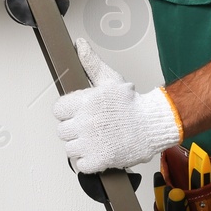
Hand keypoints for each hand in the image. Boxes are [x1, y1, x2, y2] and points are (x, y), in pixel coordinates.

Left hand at [52, 38, 182, 173]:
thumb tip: (79, 45)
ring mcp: (90, 142)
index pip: (57, 110)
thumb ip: (91, 63)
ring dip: (80, 147)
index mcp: (84, 101)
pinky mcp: (99, 160)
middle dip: (74, 130)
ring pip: (70, 149)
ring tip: (95, 140)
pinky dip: (88, 162)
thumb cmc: (132, 104)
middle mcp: (84, 122)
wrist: (152, 124)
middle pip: (62, 131)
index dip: (67, 113)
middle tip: (89, 128)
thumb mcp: (110, 79)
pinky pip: (81, 165)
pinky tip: (98, 152)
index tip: (76, 114)